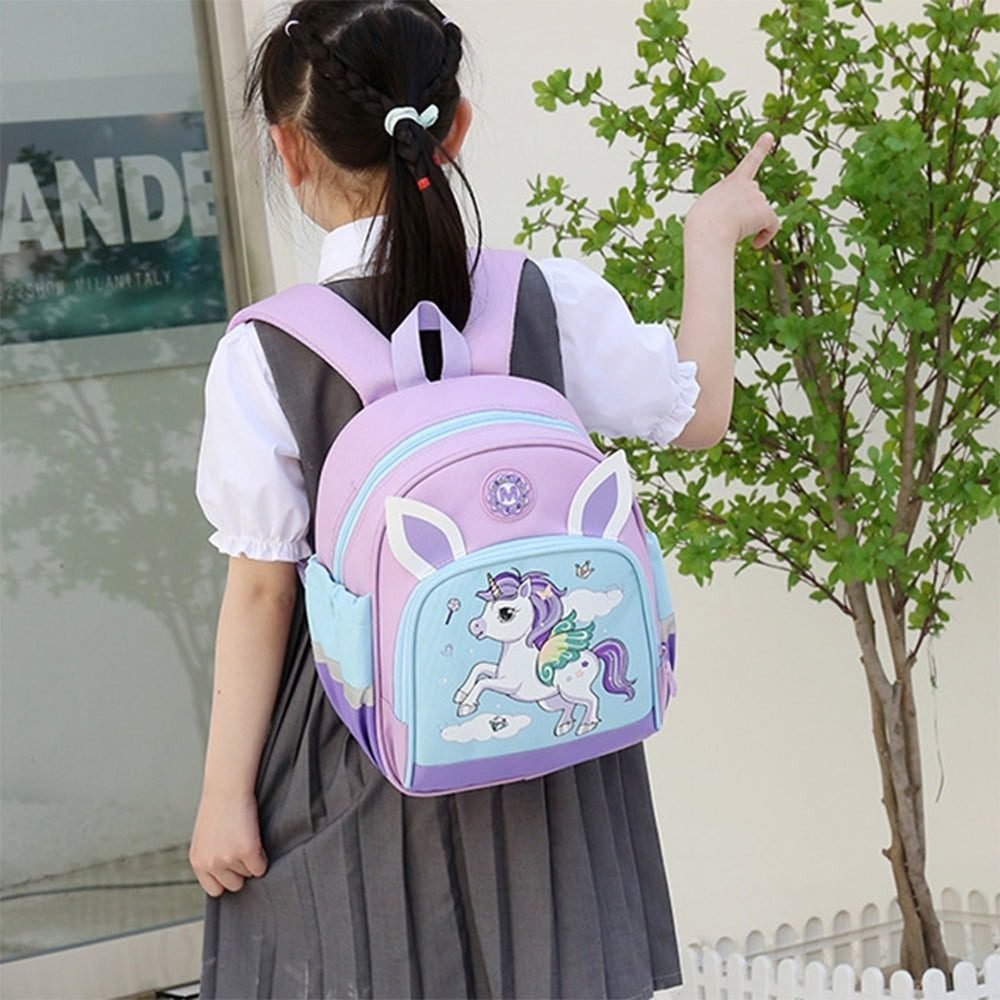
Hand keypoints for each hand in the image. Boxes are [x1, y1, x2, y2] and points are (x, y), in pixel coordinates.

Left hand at [189, 790, 267, 896]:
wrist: (227, 787)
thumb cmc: (218, 807)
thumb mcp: (205, 838)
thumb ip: (210, 858)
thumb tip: (225, 875)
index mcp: (198, 862)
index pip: (215, 890)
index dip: (227, 879)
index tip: (233, 868)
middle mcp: (210, 864)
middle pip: (233, 885)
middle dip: (240, 870)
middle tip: (242, 849)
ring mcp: (228, 858)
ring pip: (248, 874)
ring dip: (251, 860)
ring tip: (246, 837)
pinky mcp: (247, 850)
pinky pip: (260, 867)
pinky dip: (262, 857)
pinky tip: (255, 839)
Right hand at [686, 131, 780, 249]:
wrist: (708, 228)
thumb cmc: (702, 224)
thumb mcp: (708, 210)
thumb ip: (727, 209)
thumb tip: (746, 222)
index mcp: (732, 182)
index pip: (749, 162)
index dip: (760, 149)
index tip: (769, 136)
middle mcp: (748, 186)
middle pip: (753, 202)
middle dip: (745, 213)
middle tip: (728, 224)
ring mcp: (758, 197)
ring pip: (759, 216)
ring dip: (750, 225)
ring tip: (732, 231)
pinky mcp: (766, 212)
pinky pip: (772, 227)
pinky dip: (766, 236)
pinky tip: (755, 245)